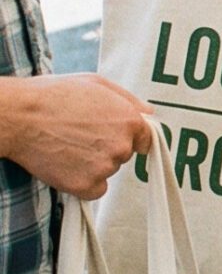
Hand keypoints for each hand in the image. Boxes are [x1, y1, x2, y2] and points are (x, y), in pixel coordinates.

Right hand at [0, 73, 151, 200]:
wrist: (20, 117)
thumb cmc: (54, 95)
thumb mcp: (96, 84)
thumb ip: (129, 100)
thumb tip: (149, 113)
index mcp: (129, 120)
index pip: (145, 139)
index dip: (127, 135)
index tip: (110, 134)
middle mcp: (121, 146)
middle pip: (124, 154)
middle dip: (107, 147)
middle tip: (79, 134)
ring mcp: (104, 168)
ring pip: (107, 171)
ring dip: (93, 164)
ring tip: (67, 144)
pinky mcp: (86, 186)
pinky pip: (95, 189)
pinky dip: (83, 181)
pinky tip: (65, 163)